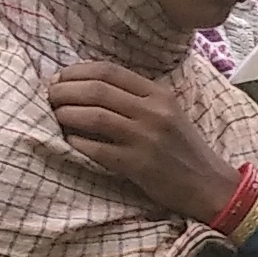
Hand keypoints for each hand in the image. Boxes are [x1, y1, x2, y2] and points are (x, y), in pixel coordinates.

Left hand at [46, 60, 237, 225]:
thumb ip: (134, 99)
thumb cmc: (182, 149)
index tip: (60, 78)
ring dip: (65, 114)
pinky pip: (96, 149)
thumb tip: (87, 88)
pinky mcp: (138, 165)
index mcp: (159, 94)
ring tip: (53, 116)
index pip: (109, 71)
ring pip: (93, 116)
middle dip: (64, 91)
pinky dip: (76, 142)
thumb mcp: (166, 113)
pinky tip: (68, 141)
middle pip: (97, 90)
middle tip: (48, 96)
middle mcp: (153, 112)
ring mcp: (146, 138)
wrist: (209, 184)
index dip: (77, 71)